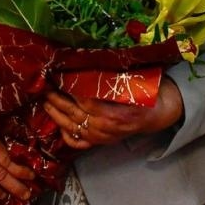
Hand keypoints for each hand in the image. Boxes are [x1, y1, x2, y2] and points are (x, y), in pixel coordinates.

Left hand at [43, 79, 183, 150]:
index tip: (59, 76)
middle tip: (45, 85)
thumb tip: (89, 62)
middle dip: (57, 99)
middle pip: (73, 113)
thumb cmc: (148, 93)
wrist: (159, 114)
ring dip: (55, 114)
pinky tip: (58, 123)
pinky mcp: (100, 143)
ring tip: (45, 100)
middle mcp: (105, 127)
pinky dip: (65, 134)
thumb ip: (113, 77)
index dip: (69, 88)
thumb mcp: (135, 81)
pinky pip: (77, 143)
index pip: (85, 99)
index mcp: (116, 112)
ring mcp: (101, 137)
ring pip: (71, 127)